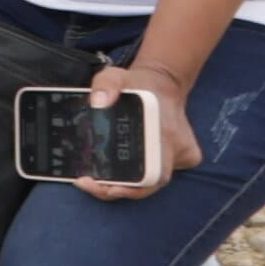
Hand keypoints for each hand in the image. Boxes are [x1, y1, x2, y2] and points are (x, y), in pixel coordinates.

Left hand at [73, 64, 191, 204]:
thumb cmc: (137, 82)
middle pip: (148, 186)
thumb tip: (99, 102)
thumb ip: (106, 83)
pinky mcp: (174, 160)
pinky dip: (128, 178)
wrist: (161, 83)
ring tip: (89, 181)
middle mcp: (177, 151)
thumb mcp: (115, 74)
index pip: (154, 175)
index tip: (107, 187)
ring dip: (119, 186)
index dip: (132, 188)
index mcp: (168, 134)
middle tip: (86, 183)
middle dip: (116, 190)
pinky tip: (103, 174)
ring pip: (148, 183)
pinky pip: (149, 175)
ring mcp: (178, 158)